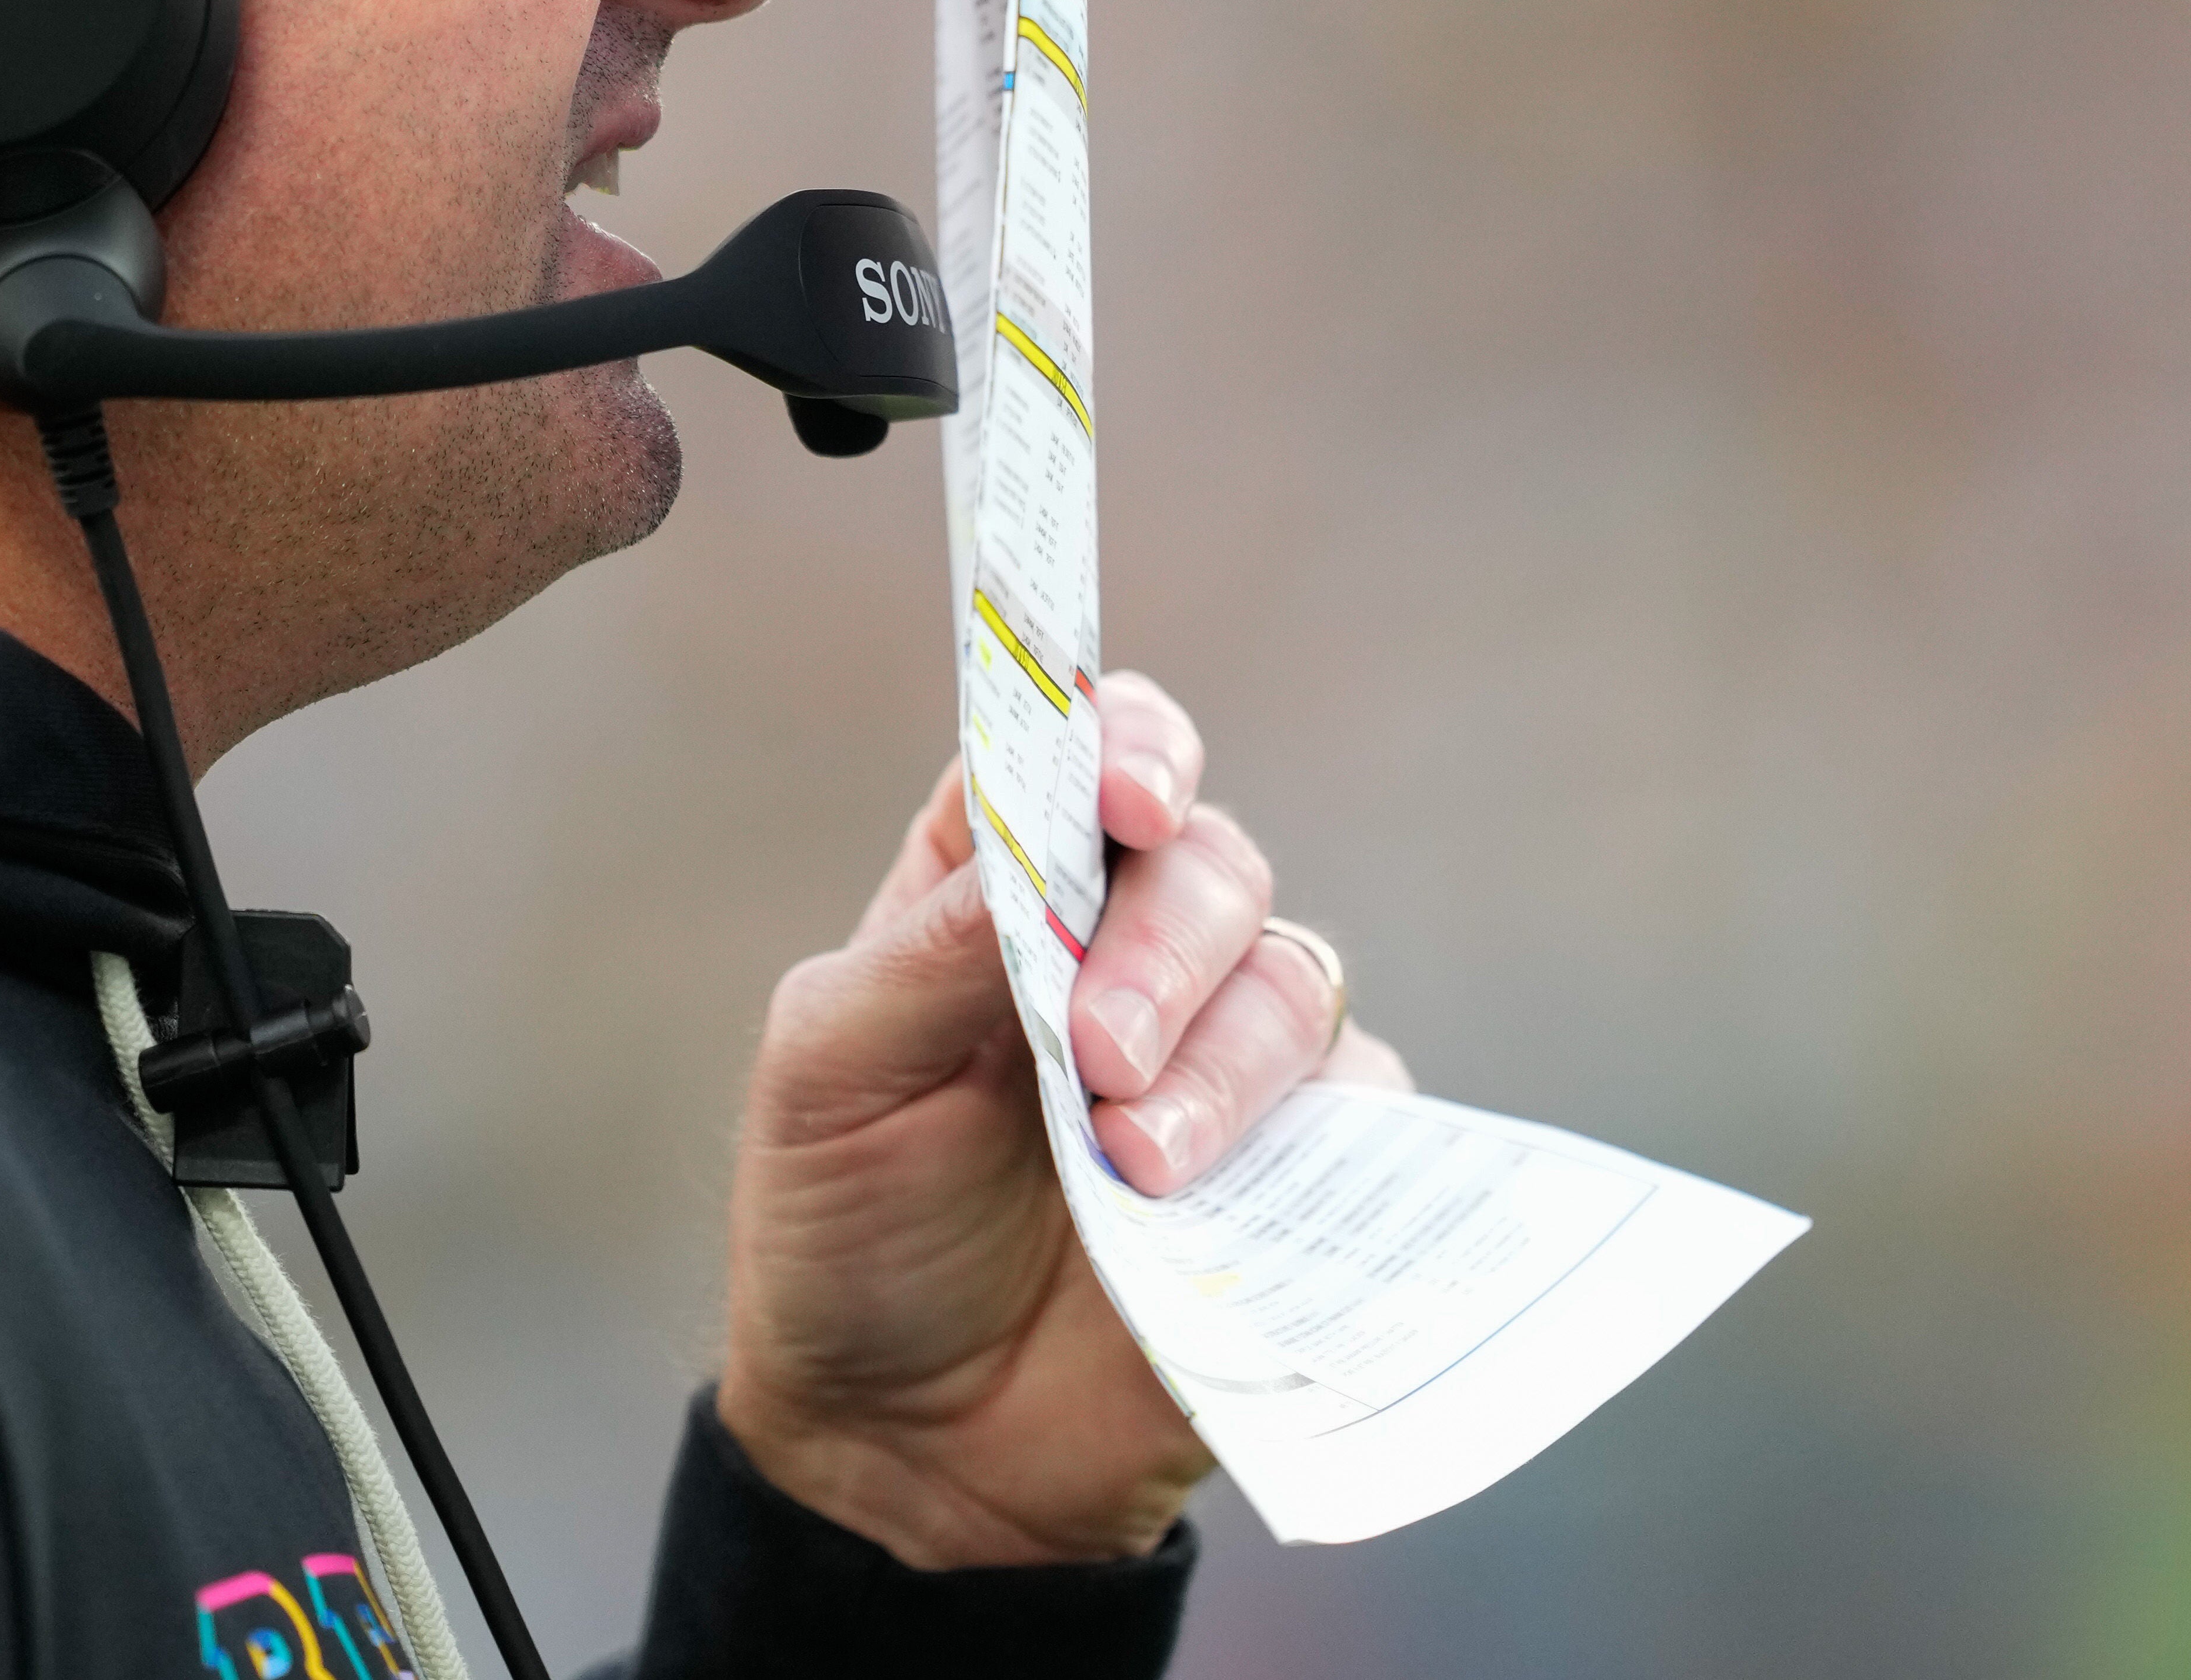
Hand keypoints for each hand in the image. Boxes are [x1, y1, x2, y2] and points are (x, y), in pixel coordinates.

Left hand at [712, 676, 1408, 1566]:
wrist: (909, 1446)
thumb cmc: (845, 1235)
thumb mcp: (827, 1080)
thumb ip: (925, 954)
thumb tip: (1026, 853)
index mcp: (994, 891)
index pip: (1082, 754)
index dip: (1124, 743)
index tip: (1131, 796)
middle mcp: (1119, 948)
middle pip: (1204, 863)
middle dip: (1165, 944)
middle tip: (1098, 1054)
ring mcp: (1214, 1056)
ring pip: (1290, 977)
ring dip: (1221, 1062)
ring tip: (1132, 1165)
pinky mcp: (1292, 1166)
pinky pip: (1363, 1101)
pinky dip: (1307, 1135)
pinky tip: (1217, 1200)